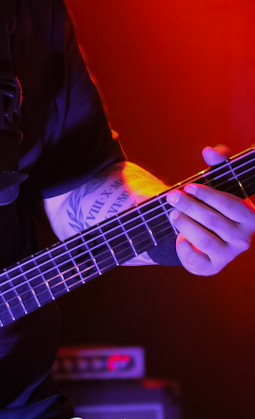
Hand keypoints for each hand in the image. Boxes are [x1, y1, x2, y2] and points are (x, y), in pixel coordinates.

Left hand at [166, 145, 254, 274]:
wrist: (204, 237)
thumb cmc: (213, 205)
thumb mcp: (218, 183)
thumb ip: (219, 163)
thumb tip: (209, 150)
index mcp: (250, 217)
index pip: (231, 205)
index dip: (208, 195)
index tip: (188, 187)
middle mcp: (244, 238)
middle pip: (214, 221)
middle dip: (189, 206)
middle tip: (171, 196)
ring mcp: (228, 255)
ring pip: (204, 239)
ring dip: (184, 224)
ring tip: (172, 213)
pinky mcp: (211, 267)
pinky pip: (196, 258)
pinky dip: (183, 247)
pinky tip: (178, 238)